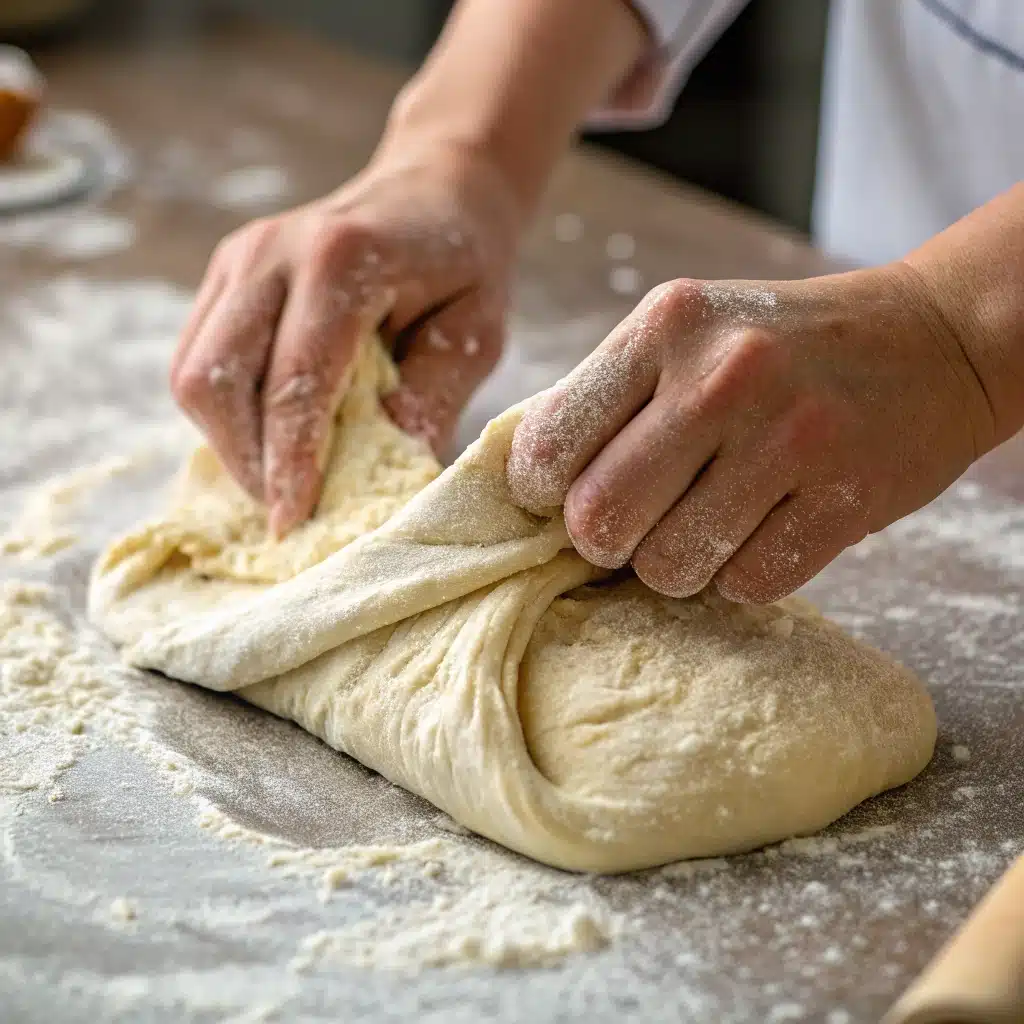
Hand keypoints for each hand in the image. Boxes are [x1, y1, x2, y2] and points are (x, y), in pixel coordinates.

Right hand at [170, 141, 520, 536]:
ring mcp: (238, 258)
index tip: (292, 523)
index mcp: (341, 261)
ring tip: (279, 476)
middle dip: (246, 460)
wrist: (436, 190)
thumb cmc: (464, 265)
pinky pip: (198, 357)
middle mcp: (272, 253)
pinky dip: (227, 410)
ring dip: (230, 440)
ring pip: (193, 374)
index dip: (289, 462)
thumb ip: (433, 397)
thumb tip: (383, 468)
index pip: (296, 381)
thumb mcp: (476, 333)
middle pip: (215, 380)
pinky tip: (269, 433)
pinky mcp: (226, 272)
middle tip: (288, 508)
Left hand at [507, 267, 995, 602]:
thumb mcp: (688, 332)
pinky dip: (741, 573)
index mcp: (667, 326)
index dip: (541, 491)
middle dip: (603, 542)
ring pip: (668, 567)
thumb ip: (608, 396)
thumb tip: (528, 479)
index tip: (562, 497)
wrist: (935, 338)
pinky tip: (763, 529)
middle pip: (598, 521)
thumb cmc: (782, 345)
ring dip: (675, 563)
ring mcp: (790, 439)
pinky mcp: (846, 498)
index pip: (550, 445)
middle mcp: (723, 376)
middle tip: (634, 524)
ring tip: (706, 522)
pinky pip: (746, 585)